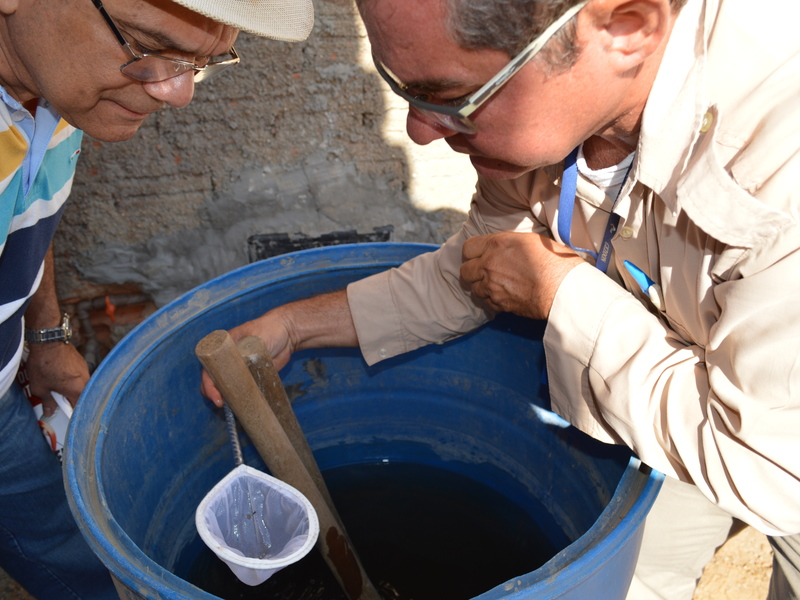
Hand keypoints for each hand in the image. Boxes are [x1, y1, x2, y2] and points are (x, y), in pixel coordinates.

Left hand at [25, 342, 89, 414]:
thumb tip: (50, 411)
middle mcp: (86, 381)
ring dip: (70, 387)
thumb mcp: (40, 388)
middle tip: (56, 396)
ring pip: (80, 385)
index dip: (69, 411)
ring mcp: (85, 371)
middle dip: (69, 398)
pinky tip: (60, 373)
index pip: (78, 408)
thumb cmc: (44, 364)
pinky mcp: (83, 362)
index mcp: (77, 391)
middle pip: (80, 396)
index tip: (63, 411)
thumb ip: (47, 402)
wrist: (49, 342)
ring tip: (56, 382)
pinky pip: (79, 375)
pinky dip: (71, 377)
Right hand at [199, 290, 357, 406]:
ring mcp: (238, 369)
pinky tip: (240, 407)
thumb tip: (244, 369)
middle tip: (222, 404)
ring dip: (225, 398)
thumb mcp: (256, 339)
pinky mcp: (250, 377)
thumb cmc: (269, 330)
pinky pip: (240, 390)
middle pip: (213, 380)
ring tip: (230, 408)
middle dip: (213, 393)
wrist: (288, 334)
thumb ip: (249, 352)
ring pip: (225, 386)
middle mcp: (227, 359)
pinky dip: (238, 399)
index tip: (216, 395)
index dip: (208, 383)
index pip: (208, 368)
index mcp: (222, 347)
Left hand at [461, 232, 584, 319]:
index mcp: (496, 245)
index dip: (473, 252)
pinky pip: (486, 302)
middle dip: (472, 271)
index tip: (480, 255)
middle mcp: (488, 265)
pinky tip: (505, 295)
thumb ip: (508, 244)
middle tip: (485, 271)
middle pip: (465, 271)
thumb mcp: (529, 240)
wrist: (562, 288)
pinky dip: (492, 300)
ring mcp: (491, 286)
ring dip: (482, 287)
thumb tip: (502, 248)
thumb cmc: (554, 261)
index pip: (468, 247)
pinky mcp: (498, 304)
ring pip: (474, 289)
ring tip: (497, 285)